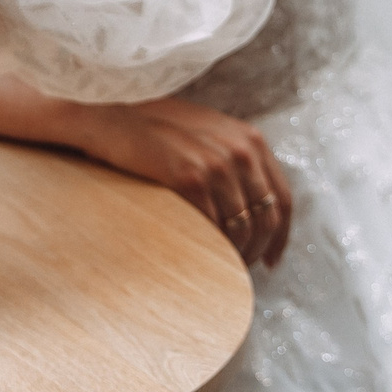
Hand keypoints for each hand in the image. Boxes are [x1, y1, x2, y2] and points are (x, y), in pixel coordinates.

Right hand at [72, 96, 292, 266]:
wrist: (108, 122)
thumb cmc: (153, 132)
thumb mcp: (205, 134)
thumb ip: (233, 158)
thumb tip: (254, 206)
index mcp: (250, 139)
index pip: (283, 198)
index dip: (280, 236)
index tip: (271, 259)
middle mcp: (241, 149)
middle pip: (266, 218)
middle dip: (256, 250)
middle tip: (239, 269)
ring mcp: (216, 162)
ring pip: (242, 227)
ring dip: (233, 254)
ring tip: (219, 266)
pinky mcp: (190, 177)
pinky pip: (213, 225)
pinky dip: (210, 245)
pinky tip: (201, 255)